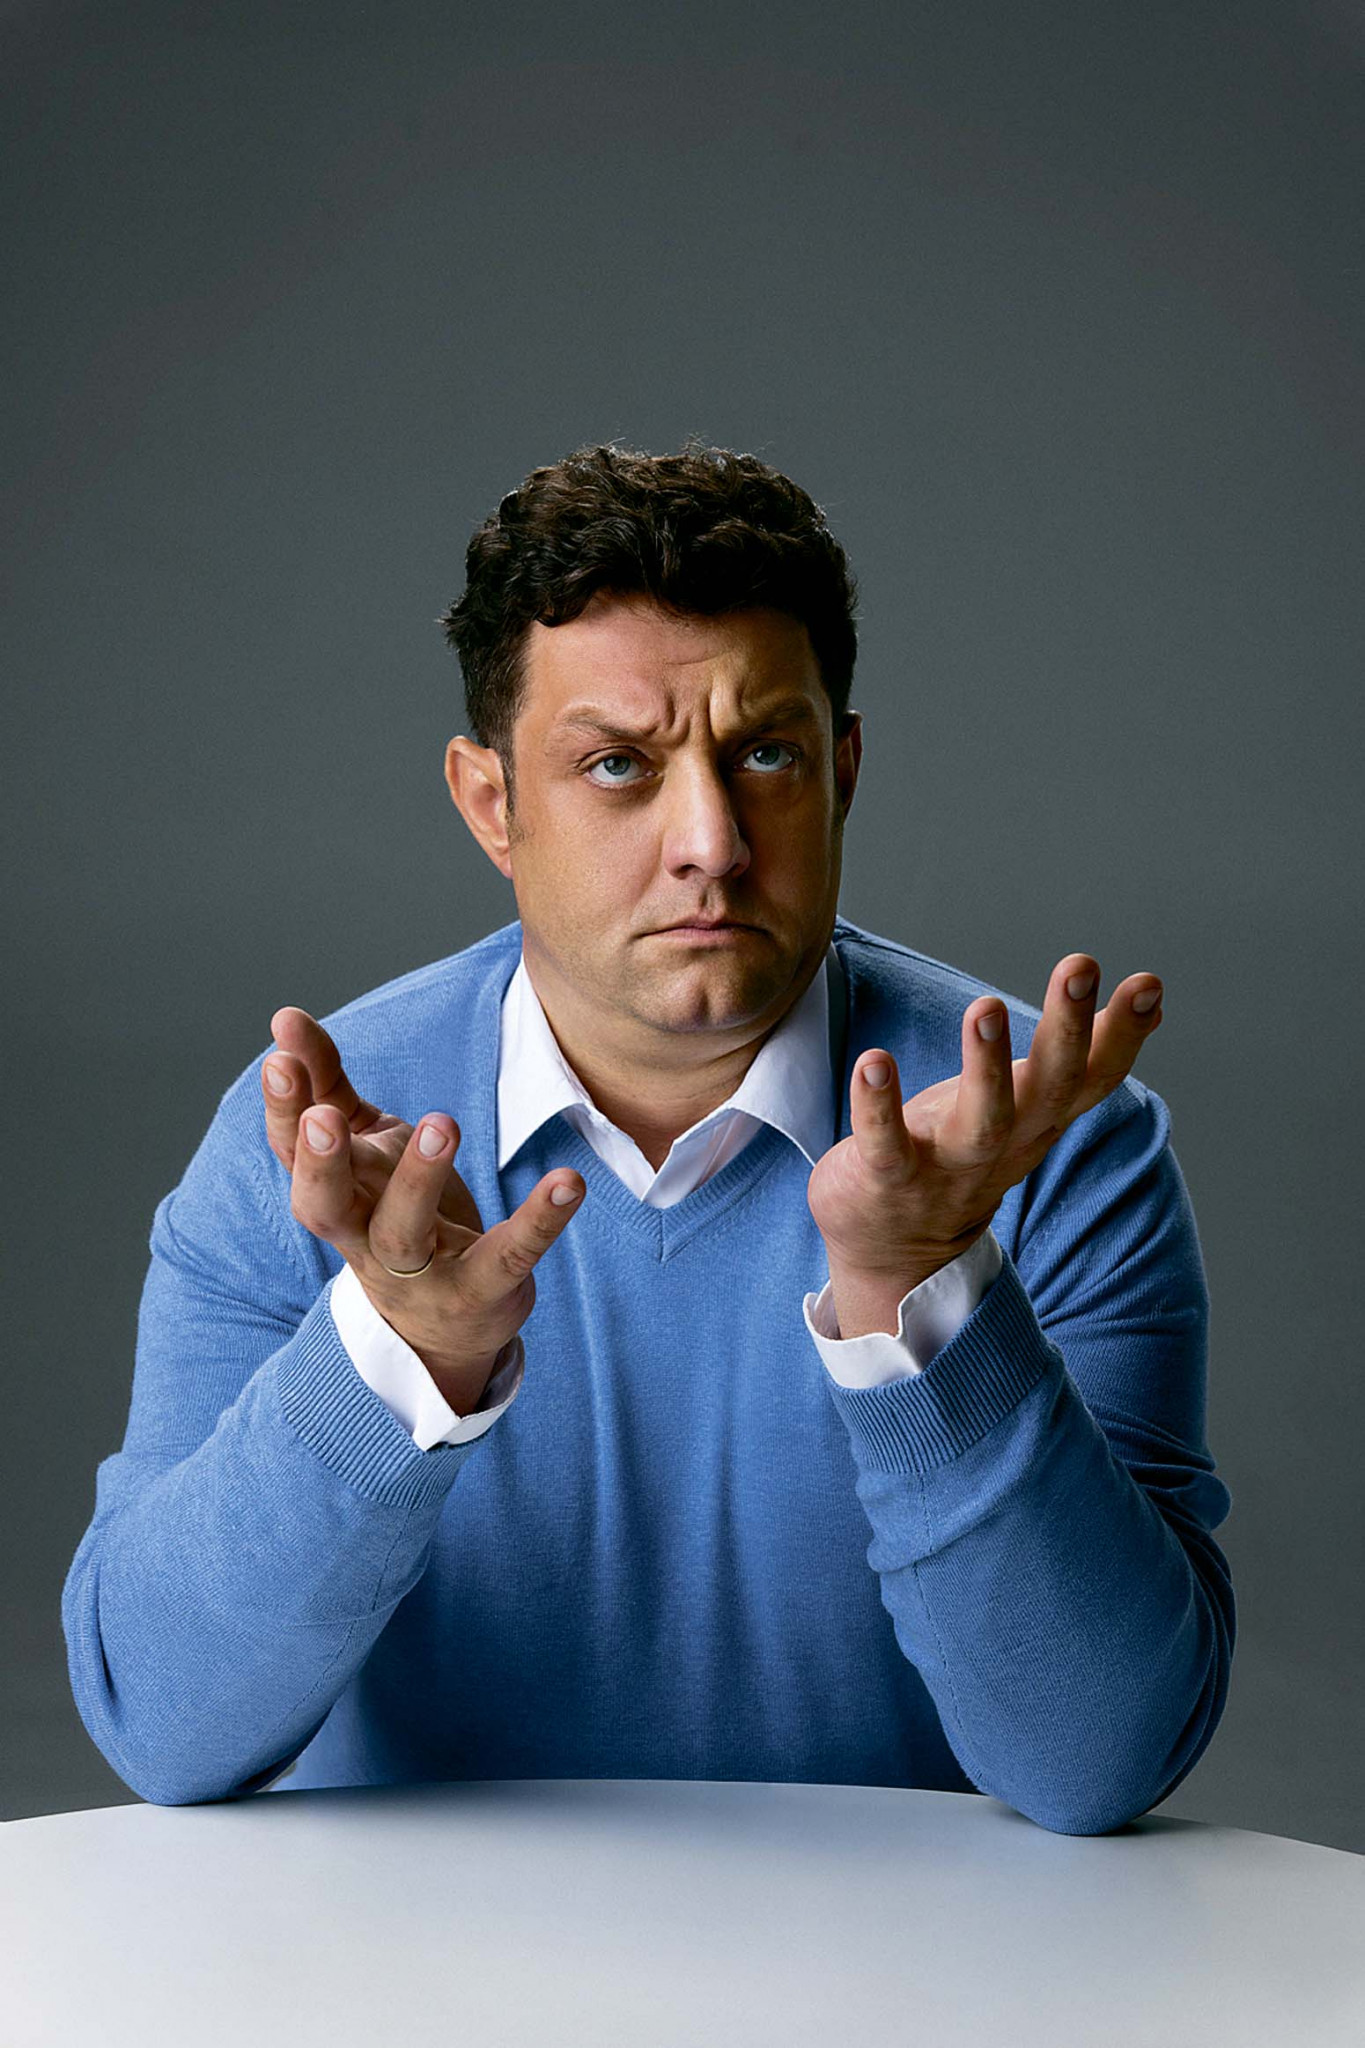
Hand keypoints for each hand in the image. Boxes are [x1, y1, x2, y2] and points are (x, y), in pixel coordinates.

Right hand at [261, 1007, 585, 1413]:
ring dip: (420, 1179)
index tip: (280, 1058)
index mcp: (336, 1196)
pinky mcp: (482, 1290)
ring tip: (444, 1123)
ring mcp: (420, 1272)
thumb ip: (329, 1085)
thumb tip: (285, 1017)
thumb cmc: (392, 1215)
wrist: (442, 1329)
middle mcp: (364, 1238)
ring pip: (405, 1232)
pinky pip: (509, 1256)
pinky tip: (567, 1182)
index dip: (282, 1111)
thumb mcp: (363, 1152)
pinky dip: (538, 1221)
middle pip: (324, 1208)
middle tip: (323, 1117)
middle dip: (321, 1163)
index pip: (292, 1155)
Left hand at [806, 956, 1162, 1337]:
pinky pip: (886, 1145)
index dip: (1122, 1035)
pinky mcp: (889, 1181)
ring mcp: (949, 1167)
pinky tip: (875, 1061)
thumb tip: (1151, 1004)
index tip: (1147, 983)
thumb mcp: (1031, 1107)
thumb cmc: (965, 1154)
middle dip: (1068, 1028)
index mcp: (1039, 1119)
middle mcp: (1006, 1142)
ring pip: (980, 1121)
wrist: (898, 1253)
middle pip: (1050, 1089)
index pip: (1094, 1078)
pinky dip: (879, 1106)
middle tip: (1080, 965)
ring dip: (987, 1065)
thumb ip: (1083, 1059)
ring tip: (987, 1005)